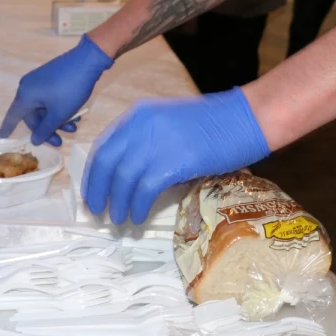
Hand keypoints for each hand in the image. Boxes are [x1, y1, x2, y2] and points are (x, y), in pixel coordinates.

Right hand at [0, 35, 112, 145]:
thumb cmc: (69, 89)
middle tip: (60, 141)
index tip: (0, 137)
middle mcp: (28, 87)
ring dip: (57, 120)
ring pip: (44, 108)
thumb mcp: (58, 114)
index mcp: (25, 95)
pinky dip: (59, 109)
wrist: (87, 60)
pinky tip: (75, 115)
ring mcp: (39, 81)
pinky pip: (50, 98)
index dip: (7, 128)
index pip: (12, 116)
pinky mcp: (50, 77)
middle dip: (47, 129)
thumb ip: (45, 130)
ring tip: (74, 128)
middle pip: (32, 115)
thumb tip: (34, 140)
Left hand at [83, 88, 270, 224]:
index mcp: (138, 114)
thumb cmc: (213, 124)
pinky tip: (137, 218)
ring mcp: (156, 142)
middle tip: (96, 211)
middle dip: (97, 191)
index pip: (104, 146)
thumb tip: (128, 174)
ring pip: (123, 179)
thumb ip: (146, 141)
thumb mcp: (169, 123)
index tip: (92, 191)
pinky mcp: (173, 162)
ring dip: (117, 204)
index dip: (94, 173)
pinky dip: (137, 207)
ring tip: (117, 220)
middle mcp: (141, 125)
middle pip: (106, 163)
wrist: (244, 119)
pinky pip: (144, 190)